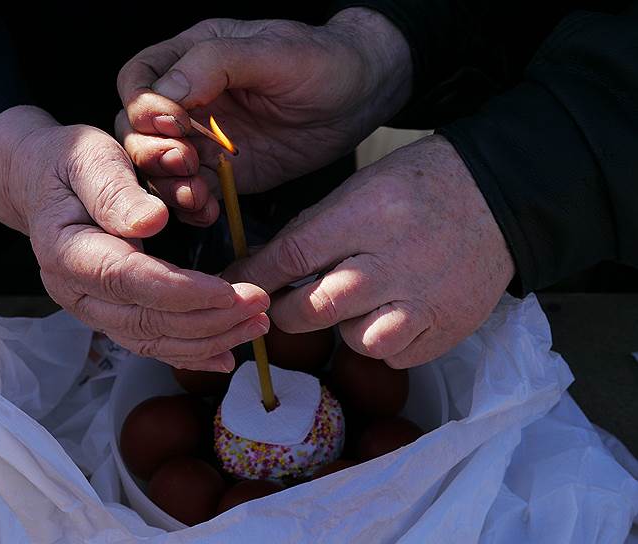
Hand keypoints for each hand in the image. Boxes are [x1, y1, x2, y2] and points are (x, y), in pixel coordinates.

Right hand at [0, 106, 268, 370]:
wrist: (42, 183)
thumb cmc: (70, 165)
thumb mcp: (89, 158)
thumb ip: (115, 192)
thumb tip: (151, 222)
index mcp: (68, 251)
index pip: (129, 281)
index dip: (182, 291)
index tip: (231, 291)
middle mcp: (76, 293)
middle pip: (147, 320)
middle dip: (209, 319)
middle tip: (260, 304)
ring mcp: (92, 310)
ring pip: (153, 340)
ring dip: (210, 339)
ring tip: (257, 326)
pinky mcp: (111, 316)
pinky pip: (151, 344)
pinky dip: (191, 354)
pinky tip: (225, 356)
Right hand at [115, 8, 412, 225]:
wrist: (359, 97)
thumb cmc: (320, 60)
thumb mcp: (271, 52)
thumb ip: (214, 64)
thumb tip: (166, 94)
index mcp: (192, 58)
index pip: (139, 80)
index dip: (144, 105)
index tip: (173, 122)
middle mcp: (190, 101)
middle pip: (139, 130)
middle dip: (152, 151)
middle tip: (185, 162)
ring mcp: (204, 139)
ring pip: (161, 168)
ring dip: (169, 185)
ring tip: (196, 195)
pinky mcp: (224, 173)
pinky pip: (194, 193)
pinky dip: (193, 207)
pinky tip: (207, 211)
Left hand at [223, 136, 514, 367]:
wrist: (496, 196)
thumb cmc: (418, 186)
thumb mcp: (361, 188)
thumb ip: (314, 231)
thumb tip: (262, 267)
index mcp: (366, 217)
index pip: (292, 257)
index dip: (255, 278)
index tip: (236, 287)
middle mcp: (393, 263)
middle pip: (315, 309)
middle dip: (286, 313)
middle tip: (282, 307)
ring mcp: (423, 300)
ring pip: (355, 340)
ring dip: (343, 328)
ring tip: (356, 304)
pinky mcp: (446, 327)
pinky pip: (393, 354)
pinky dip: (382, 341)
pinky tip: (390, 314)